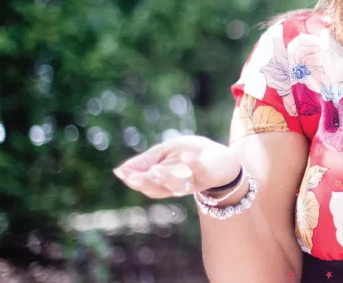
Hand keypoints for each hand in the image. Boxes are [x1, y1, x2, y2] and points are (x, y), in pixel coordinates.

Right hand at [113, 135, 241, 198]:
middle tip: (133, 177)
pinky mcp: (209, 175)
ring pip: (178, 186)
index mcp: (164, 181)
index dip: (133, 180)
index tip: (121, 173)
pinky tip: (187, 156)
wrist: (222, 158)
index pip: (146, 184)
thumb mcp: (165, 152)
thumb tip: (120, 170)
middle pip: (158, 190)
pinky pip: (201, 172)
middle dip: (145, 183)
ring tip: (156, 169)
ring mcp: (193, 182)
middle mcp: (177, 186)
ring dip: (166, 178)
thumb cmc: (191, 154)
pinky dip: (194, 164)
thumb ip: (146, 161)